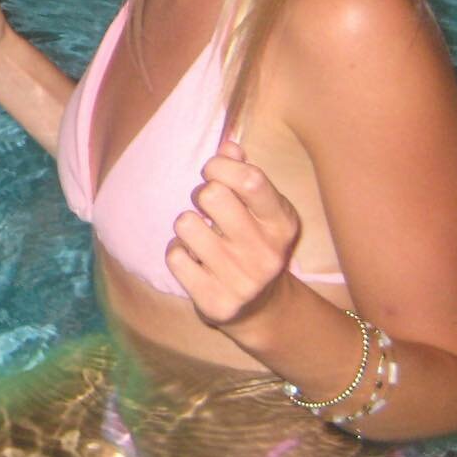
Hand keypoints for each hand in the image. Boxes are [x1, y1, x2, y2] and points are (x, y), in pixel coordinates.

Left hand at [165, 139, 300, 326]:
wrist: (262, 308)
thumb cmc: (254, 242)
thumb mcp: (261, 209)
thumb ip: (245, 174)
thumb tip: (227, 148)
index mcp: (282, 223)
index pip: (250, 179)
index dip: (220, 166)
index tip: (212, 172)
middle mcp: (266, 253)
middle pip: (212, 196)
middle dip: (200, 194)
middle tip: (206, 208)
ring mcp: (242, 281)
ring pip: (186, 224)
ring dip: (187, 225)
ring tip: (201, 235)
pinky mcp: (216, 302)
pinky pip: (174, 257)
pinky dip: (177, 252)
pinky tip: (194, 259)